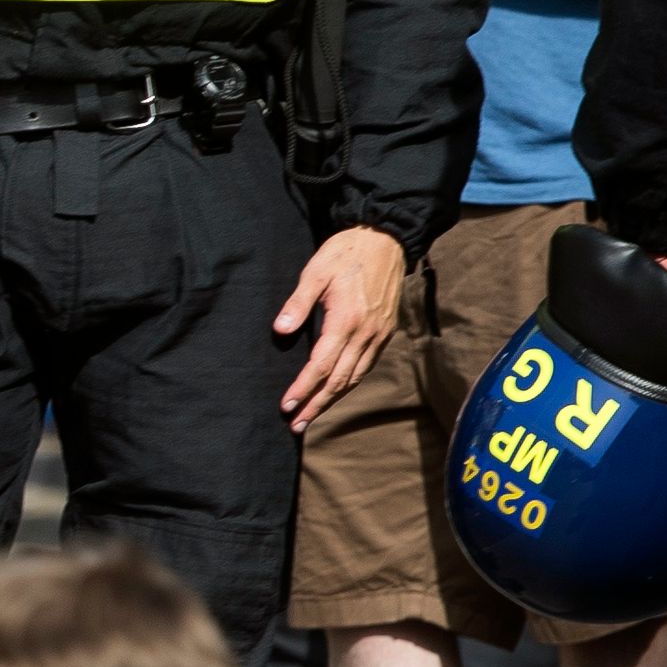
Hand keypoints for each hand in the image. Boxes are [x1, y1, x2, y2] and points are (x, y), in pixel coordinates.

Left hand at [275, 224, 404, 428]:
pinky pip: (366, 366)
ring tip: (311, 416)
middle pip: (340, 380)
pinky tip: (335, 391)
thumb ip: (298, 304)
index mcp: (347, 320)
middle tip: (296, 426)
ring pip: (355, 377)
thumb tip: (280, 331)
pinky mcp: (385, 332)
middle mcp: (367, 333)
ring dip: (333, 399)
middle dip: (317, 404)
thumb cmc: (345, 253)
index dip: (303, 388)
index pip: (322, 365)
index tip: (286, 406)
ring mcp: (379, 334)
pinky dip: (349, 383)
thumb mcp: (315, 272)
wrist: (386, 240)